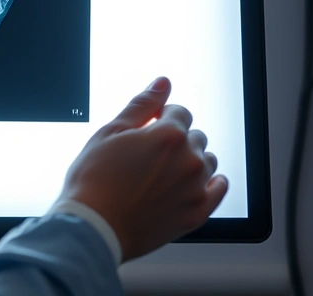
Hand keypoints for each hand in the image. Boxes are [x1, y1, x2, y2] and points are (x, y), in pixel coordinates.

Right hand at [56, 77, 228, 261]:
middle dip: (176, 139)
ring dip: (191, 160)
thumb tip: (161, 84)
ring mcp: (196, 188)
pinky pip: (218, 190)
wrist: (93, 227)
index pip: (180, 112)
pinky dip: (210, 183)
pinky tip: (193, 183)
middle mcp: (189, 160)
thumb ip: (142, 105)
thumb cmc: (94, 182)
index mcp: (168, 135)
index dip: (162, 117)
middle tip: (150, 154)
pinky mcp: (197, 213)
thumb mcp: (110, 132)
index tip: (149, 128)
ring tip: (163, 172)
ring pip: (207, 161)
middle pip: (195, 136)